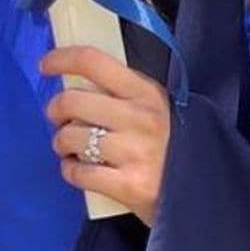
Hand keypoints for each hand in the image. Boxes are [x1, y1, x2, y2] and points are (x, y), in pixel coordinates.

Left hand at [41, 45, 170, 227]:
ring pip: (71, 137)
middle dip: (55, 109)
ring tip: (68, 146)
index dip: (63, 59)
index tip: (45, 65)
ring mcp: (133, 151)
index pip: (94, 61)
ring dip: (61, 142)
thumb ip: (126, 92)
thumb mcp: (158, 106)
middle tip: (57, 117)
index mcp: (146, 91)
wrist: (204, 191)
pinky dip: (70, 170)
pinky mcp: (128, 185)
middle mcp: (139, 117)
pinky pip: (79, 173)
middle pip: (73, 100)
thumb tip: (79, 80)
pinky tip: (76, 169)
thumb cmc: (174, 143)